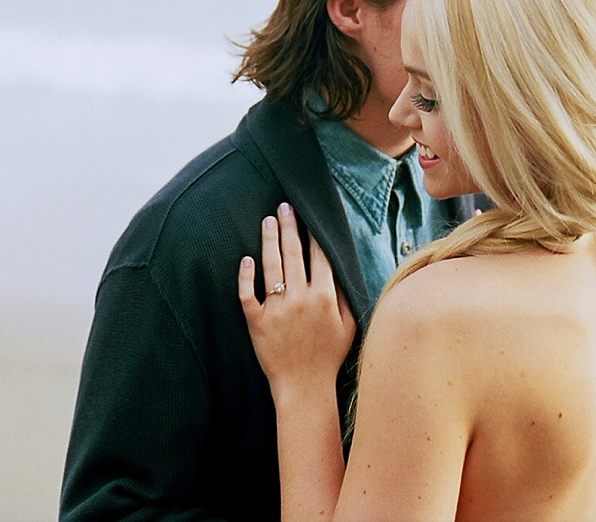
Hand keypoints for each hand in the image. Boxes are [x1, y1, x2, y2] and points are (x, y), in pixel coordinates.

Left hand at [238, 203, 355, 399]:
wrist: (304, 388)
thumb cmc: (329, 357)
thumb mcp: (349, 324)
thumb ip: (344, 294)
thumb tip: (337, 268)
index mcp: (324, 297)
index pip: (319, 256)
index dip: (314, 234)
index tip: (310, 217)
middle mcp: (299, 298)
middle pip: (293, 253)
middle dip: (290, 227)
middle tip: (285, 206)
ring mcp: (276, 309)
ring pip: (271, 266)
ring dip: (269, 239)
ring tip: (268, 220)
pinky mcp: (256, 322)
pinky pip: (247, 294)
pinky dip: (246, 276)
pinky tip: (246, 259)